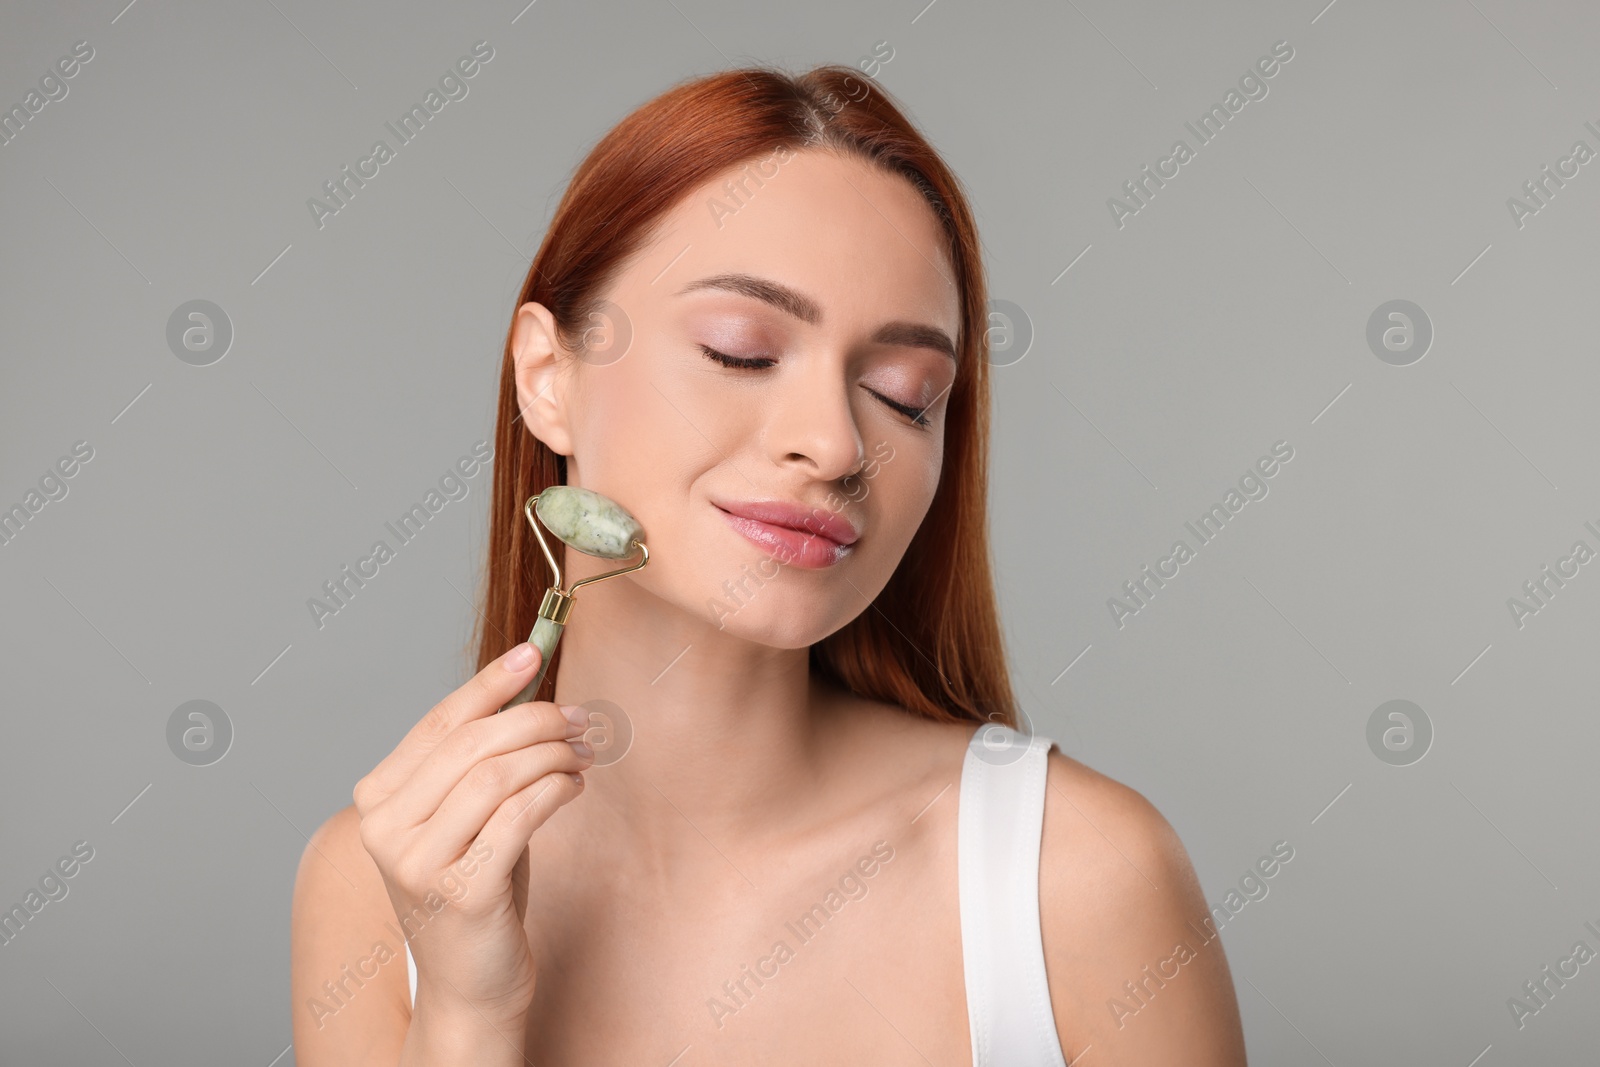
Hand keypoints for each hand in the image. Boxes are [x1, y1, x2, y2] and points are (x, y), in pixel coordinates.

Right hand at [352, 642, 591, 1030]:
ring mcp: (418, 864)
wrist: (470, 984)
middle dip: (537, 720)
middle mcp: (384, 830)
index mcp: (377, 801)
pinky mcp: (462, 892)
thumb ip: (478, 762)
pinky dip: (556, 790)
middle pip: (472, 744)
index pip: (438, 722)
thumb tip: (526, 690)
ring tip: (582, 756)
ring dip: (553, 755)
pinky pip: (520, 815)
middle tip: (580, 719)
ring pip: (499, 775)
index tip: (534, 653)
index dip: (490, 683)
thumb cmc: (475, 889)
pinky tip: (573, 788)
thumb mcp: (464, 818)